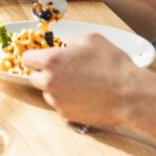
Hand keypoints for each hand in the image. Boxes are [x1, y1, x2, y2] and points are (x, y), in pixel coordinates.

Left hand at [23, 34, 140, 125]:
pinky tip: (85, 95)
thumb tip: (65, 46)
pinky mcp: (67, 115)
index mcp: (51, 61)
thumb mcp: (91, 40)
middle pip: (34, 77)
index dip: (34, 57)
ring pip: (48, 93)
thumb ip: (71, 41)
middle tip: (63, 70)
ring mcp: (57, 101)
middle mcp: (49, 82)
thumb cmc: (112, 65)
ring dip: (57, 88)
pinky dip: (68, 101)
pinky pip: (61, 106)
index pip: (26, 59)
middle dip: (44, 73)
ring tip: (79, 83)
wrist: (129, 94)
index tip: (40, 57)